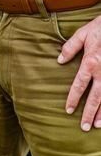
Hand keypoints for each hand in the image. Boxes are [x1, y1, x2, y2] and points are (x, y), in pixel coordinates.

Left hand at [59, 14, 100, 129]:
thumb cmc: (100, 28)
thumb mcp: (82, 34)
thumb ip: (70, 48)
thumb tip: (59, 60)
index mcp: (91, 62)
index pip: (80, 85)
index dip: (73, 98)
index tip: (69, 109)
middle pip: (95, 97)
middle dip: (89, 113)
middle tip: (84, 127)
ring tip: (98, 126)